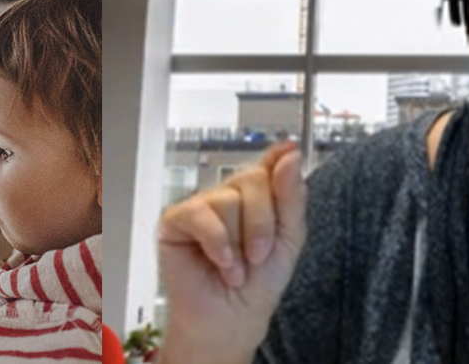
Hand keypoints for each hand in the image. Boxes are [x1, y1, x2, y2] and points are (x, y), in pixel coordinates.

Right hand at [157, 142, 306, 363]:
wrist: (233, 318)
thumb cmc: (258, 284)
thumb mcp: (289, 239)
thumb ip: (291, 196)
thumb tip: (288, 153)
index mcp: (259, 197)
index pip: (270, 165)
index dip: (278, 156)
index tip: (290, 151)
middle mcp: (229, 195)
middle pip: (252, 179)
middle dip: (262, 223)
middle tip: (259, 254)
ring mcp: (202, 206)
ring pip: (228, 200)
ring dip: (239, 242)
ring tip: (236, 266)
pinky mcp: (176, 220)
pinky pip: (201, 214)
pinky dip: (217, 243)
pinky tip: (221, 262)